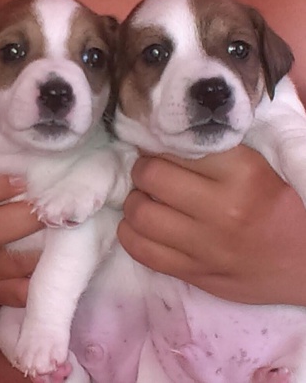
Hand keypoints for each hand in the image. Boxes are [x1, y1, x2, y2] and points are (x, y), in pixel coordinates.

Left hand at [118, 145, 305, 305]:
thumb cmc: (283, 209)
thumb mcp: (262, 168)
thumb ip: (218, 152)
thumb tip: (167, 140)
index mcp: (244, 173)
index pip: (178, 147)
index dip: (162, 145)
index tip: (160, 148)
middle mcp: (222, 209)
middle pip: (150, 176)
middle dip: (142, 169)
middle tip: (149, 172)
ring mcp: (205, 247)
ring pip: (139, 213)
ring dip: (134, 200)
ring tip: (145, 198)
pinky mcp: (193, 273)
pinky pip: (141, 251)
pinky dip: (130, 233)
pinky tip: (140, 226)